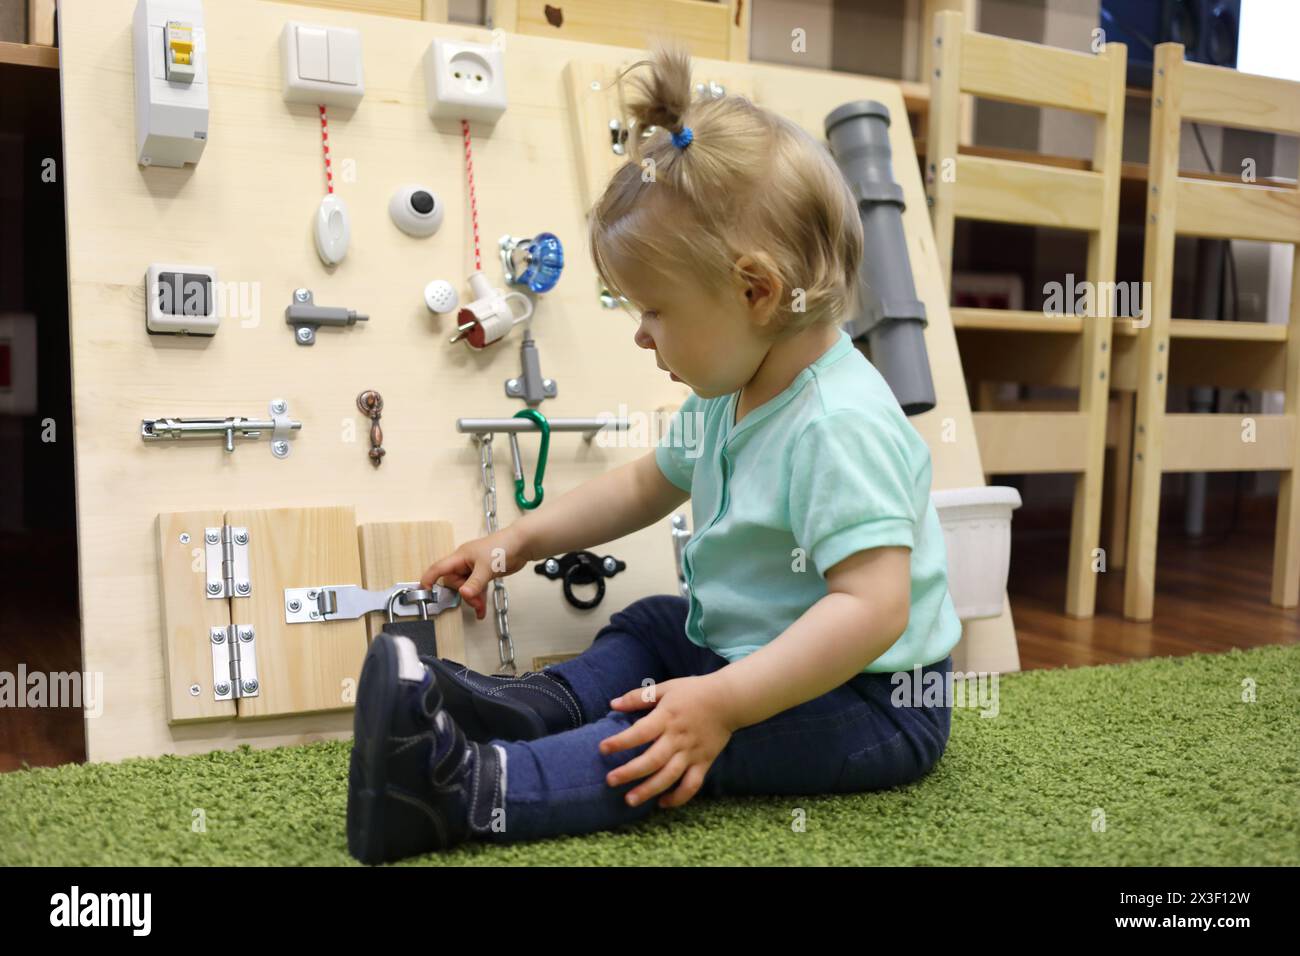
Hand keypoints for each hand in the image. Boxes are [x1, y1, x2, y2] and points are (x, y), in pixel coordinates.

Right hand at [419, 526, 531, 620]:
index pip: (439, 568)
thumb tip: (463, 595)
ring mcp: (475, 568)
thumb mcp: (486, 568)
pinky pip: (476, 588)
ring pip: (466, 587)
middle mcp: (465, 562)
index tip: (424, 591)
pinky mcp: (484, 573)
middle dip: (463, 594)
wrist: (522, 544)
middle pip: (454, 583)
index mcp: (460, 557)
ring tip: (480, 609)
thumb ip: (474, 583)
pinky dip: (479, 597)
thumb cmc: (502, 547)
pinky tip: (481, 609)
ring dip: (472, 599)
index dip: (430, 579)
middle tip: (475, 603)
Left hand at [600, 674, 736, 809]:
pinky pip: (691, 785)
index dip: (621, 741)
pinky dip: (679, 797)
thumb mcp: (666, 688)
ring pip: (669, 776)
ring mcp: (691, 753)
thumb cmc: (694, 691)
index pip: (641, 732)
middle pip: (652, 759)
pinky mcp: (704, 763)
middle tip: (610, 781)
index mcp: (667, 717)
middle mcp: (678, 738)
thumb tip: (613, 704)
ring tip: (630, 800)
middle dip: (630, 772)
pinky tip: (662, 803)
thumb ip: (639, 696)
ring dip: (649, 790)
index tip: (603, 748)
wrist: (729, 700)